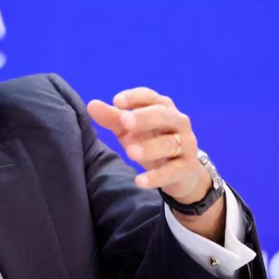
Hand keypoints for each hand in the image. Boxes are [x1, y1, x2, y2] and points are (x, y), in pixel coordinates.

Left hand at [87, 87, 210, 203]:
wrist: (182, 172)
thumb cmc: (153, 143)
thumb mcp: (131, 131)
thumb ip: (113, 118)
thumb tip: (92, 105)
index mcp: (163, 108)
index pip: (150, 97)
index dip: (134, 97)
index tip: (116, 101)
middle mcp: (178, 122)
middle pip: (163, 115)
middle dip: (144, 117)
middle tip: (125, 121)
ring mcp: (186, 145)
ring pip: (170, 143)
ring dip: (150, 147)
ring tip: (130, 152)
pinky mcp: (187, 168)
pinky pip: (173, 171)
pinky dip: (156, 176)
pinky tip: (139, 181)